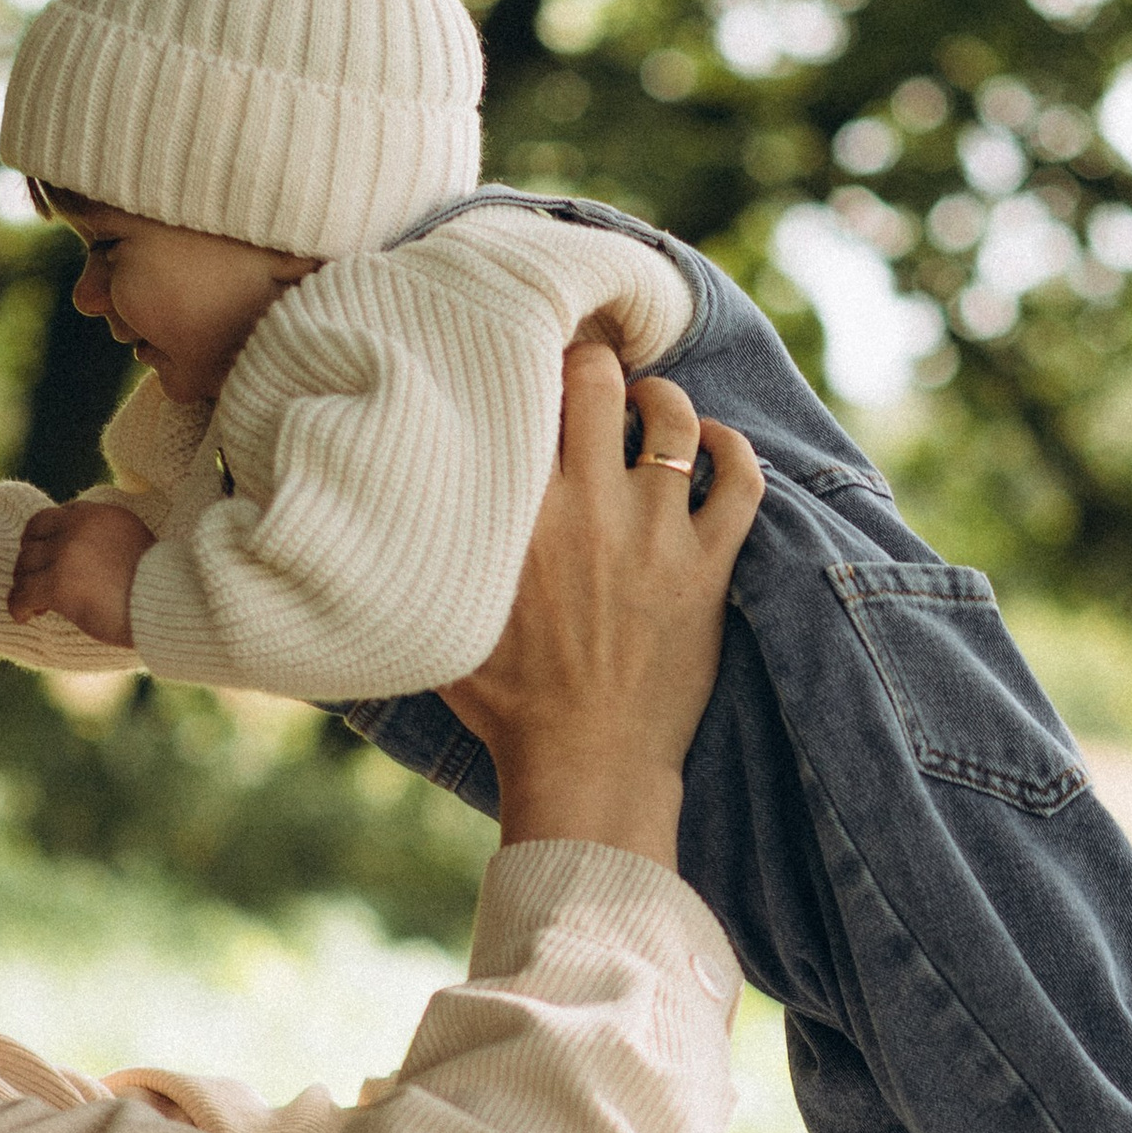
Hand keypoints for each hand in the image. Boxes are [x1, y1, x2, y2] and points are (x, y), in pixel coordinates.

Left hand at [9, 499, 153, 645]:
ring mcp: (66, 553)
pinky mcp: (58, 583)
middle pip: (32, 537)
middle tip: (36, 583)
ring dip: (25, 585)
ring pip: (24, 566)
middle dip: (30, 560)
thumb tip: (85, 557)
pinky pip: (22, 592)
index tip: (50, 562)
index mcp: (99, 514)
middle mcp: (78, 526)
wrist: (168, 606)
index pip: (55, 517)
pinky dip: (18, 606)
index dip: (46, 541)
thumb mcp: (133, 545)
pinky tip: (25, 617)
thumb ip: (106, 539)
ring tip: (37, 605)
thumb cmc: (157, 587)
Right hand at [439, 343, 760, 873]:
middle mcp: (591, 507)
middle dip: (596, 367)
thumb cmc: (509, 705)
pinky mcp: (710, 567)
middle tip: (593, 382)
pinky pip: (743, 479)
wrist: (587, 766)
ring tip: (652, 406)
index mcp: (523, 514)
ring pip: (677, 419)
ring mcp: (658, 534)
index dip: (530, 372)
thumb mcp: (448, 621)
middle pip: (601, 382)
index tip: (529, 375)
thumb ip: (434, 554)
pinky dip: (734, 449)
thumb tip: (389, 509)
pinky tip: (715, 445)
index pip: (528, 399)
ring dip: (664, 400)